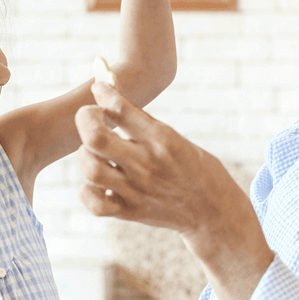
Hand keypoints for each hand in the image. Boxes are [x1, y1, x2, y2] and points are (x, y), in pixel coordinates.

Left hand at [74, 81, 249, 243]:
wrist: (213, 211)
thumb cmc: (194, 167)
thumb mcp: (175, 138)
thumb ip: (142, 120)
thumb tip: (109, 91)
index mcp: (162, 139)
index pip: (120, 109)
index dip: (103, 93)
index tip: (100, 88)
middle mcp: (147, 164)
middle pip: (96, 138)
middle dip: (85, 119)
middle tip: (89, 116)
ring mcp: (136, 190)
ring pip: (91, 169)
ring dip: (85, 154)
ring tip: (93, 150)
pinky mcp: (130, 211)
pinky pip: (95, 204)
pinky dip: (88, 191)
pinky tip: (97, 182)